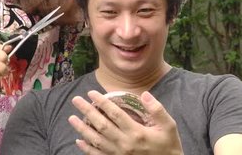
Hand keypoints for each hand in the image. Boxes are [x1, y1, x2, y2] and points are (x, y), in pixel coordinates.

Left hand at [68, 91, 183, 154]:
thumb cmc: (169, 146)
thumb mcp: (169, 126)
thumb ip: (157, 109)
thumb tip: (144, 94)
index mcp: (136, 132)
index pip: (115, 114)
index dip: (102, 102)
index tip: (92, 93)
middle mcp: (124, 144)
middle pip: (101, 125)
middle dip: (87, 111)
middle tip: (76, 100)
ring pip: (96, 140)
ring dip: (82, 129)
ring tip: (71, 118)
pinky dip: (87, 149)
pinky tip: (79, 141)